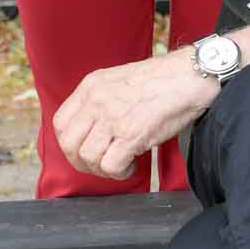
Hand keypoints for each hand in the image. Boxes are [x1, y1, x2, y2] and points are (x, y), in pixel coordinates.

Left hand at [52, 52, 214, 179]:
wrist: (189, 76)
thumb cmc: (161, 80)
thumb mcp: (118, 81)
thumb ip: (100, 101)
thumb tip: (91, 129)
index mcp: (91, 86)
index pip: (60, 123)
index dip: (69, 144)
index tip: (85, 150)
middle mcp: (96, 101)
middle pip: (68, 144)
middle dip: (82, 162)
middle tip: (101, 164)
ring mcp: (112, 118)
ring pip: (88, 158)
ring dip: (103, 169)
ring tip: (121, 163)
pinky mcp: (131, 134)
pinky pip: (110, 166)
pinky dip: (120, 172)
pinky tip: (133, 164)